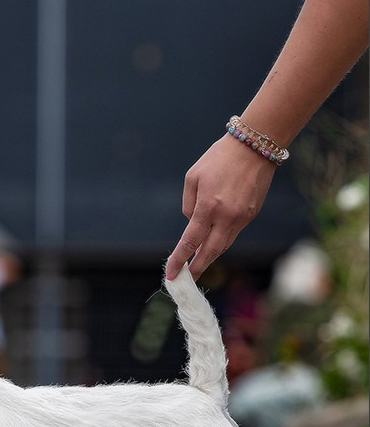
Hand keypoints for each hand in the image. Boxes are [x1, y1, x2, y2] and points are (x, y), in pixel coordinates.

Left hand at [166, 134, 275, 280]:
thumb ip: (189, 204)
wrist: (254, 147)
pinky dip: (221, 242)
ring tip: (198, 265)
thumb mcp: (192, 177)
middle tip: (186, 279)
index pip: (190, 241)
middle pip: (209, 252)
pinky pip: (233, 234)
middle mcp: (226, 216)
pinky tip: (212, 245)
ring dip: (210, 257)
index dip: (179, 260)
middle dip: (197, 268)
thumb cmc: (218, 159)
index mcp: (208, 206)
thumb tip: (191, 224)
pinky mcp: (251, 215)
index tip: (171, 274)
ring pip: (223, 245)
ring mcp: (241, 217)